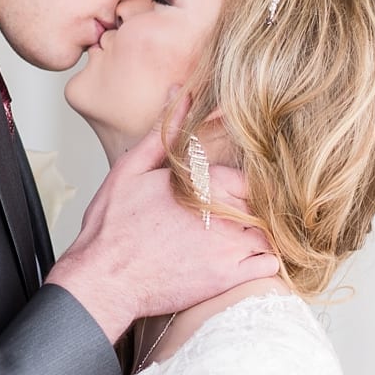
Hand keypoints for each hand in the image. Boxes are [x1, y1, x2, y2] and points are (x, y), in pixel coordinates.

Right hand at [47, 90, 279, 340]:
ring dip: (259, 234)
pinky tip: (244, 261)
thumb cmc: (112, 227)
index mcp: (205, 181)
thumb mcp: (131, 169)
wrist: (104, 278)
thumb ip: (165, 133)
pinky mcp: (229, 276)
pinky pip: (270, 265)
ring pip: (270, 231)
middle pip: (262, 202)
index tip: (228, 196)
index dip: (240, 185)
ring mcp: (230, 245)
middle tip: (230, 220)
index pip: (250, 175)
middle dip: (251, 208)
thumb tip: (184, 96)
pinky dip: (264, 262)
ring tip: (236, 240)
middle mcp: (223, 210)